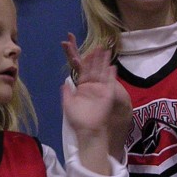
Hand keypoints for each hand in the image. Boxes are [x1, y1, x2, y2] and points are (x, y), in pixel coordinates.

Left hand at [62, 33, 131, 159]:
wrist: (88, 131)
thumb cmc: (78, 120)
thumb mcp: (68, 105)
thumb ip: (67, 93)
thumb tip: (64, 82)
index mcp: (83, 88)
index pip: (83, 71)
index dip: (84, 61)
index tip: (85, 51)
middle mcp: (92, 87)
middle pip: (94, 69)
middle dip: (96, 57)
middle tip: (97, 46)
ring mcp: (101, 90)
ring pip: (103, 72)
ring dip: (104, 62)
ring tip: (106, 50)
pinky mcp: (108, 95)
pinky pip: (111, 83)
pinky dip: (112, 75)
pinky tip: (112, 66)